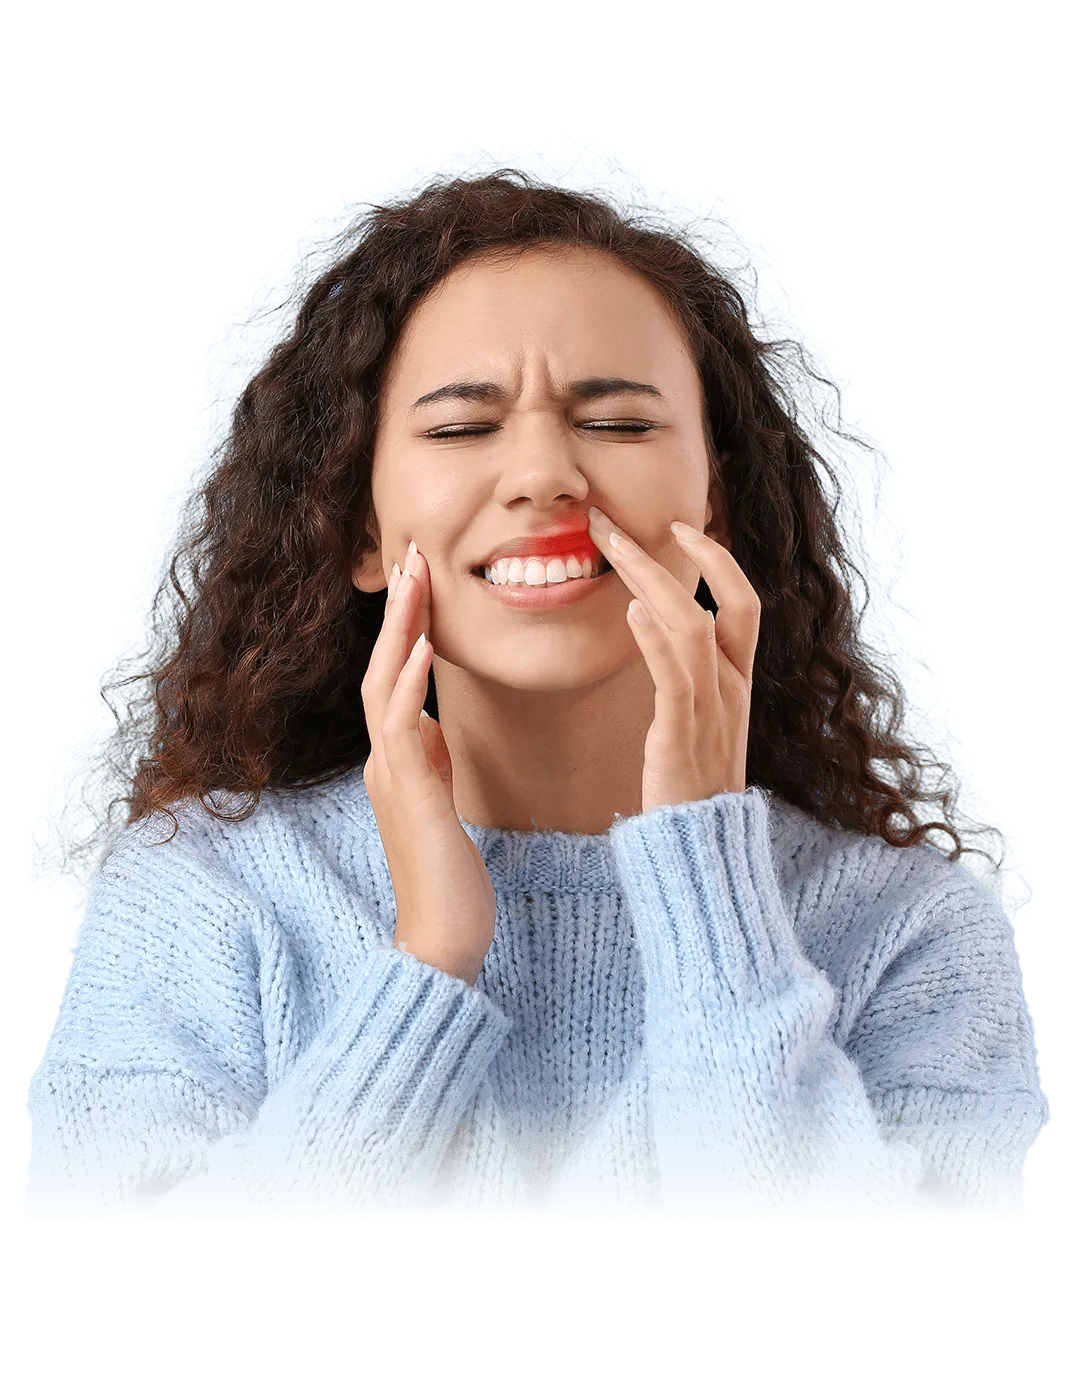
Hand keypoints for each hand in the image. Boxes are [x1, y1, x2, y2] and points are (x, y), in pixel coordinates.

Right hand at [360, 540, 496, 986]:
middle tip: (413, 554)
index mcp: (397, 761)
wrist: (443, 942)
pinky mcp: (410, 798)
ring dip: (399, 630)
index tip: (422, 580)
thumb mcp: (442, 806)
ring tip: (415, 579)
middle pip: (381, 668)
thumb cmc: (450, 880)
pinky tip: (423, 650)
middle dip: (398, 611)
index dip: (406, 628)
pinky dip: (409, 686)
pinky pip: (401, 731)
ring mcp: (391, 779)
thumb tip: (429, 725)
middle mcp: (386, 762)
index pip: (394, 678)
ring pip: (382, 687)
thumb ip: (431, 763)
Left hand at [587, 507, 759, 816]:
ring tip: (612, 549)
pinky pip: (676, 678)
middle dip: (678, 554)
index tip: (681, 527)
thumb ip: (686, 682)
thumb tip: (655, 636)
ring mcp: (713, 713)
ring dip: (652, 581)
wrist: (702, 853)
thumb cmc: (690, 790)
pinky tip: (631, 609)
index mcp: (740, 684)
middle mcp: (734, 690)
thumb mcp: (698, 727)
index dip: (718, 560)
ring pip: (694, 628)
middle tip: (619, 524)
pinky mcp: (681, 737)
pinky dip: (655, 638)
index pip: (744, 604)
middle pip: (723, 603)